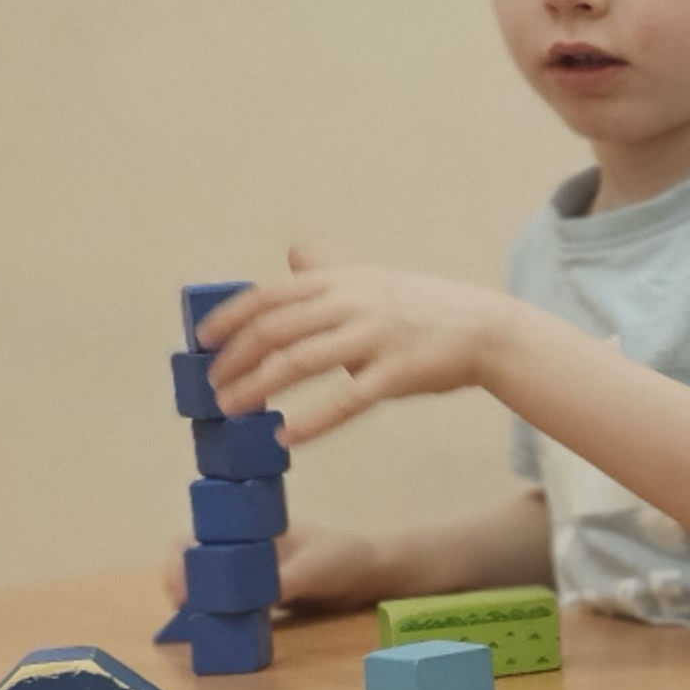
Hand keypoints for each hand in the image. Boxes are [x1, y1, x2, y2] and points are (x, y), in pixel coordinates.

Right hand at [157, 526, 383, 615]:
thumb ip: (283, 580)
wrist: (371, 574)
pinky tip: (216, 633)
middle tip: (184, 610)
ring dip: (196, 605)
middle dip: (180, 586)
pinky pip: (227, 606)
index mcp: (246, 531)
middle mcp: (239, 550)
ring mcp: (246, 575)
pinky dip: (217, 617)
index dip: (179, 562)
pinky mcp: (258, 598)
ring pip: (206, 588)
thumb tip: (248, 599)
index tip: (181, 587)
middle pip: (191, 566)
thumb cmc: (343, 558)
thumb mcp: (313, 568)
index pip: (194, 540)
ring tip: (195, 625)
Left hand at [200, 245, 521, 443]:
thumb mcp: (374, 279)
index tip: (202, 341)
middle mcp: (351, 303)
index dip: (229, 319)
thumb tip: (294, 254)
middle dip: (234, 359)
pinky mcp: (395, 374)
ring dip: (257, 387)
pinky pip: (344, 400)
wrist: (487, 329)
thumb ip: (329, 272)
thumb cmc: (427, 307)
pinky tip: (286, 435)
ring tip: (234, 410)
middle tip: (213, 387)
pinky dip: (311, 420)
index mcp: (341, 280)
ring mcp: (374, 337)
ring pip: (298, 362)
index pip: (269, 296)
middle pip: (274, 329)